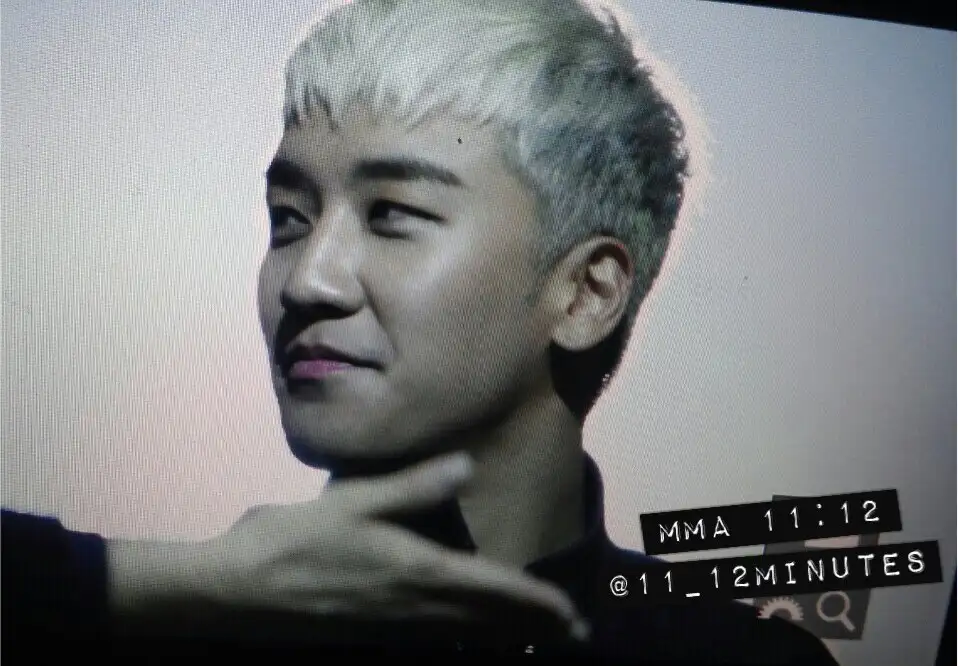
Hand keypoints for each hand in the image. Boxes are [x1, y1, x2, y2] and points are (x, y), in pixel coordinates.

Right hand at [107, 452, 588, 641]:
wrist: (234, 593)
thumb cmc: (291, 541)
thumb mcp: (353, 502)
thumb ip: (413, 486)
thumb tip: (465, 464)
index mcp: (414, 571)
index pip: (491, 590)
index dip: (534, 602)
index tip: (569, 614)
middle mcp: (410, 606)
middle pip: (485, 620)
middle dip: (531, 625)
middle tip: (568, 632)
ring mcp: (389, 626)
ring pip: (462, 633)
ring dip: (502, 633)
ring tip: (531, 634)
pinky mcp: (368, 633)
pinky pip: (432, 638)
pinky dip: (463, 636)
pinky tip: (464, 633)